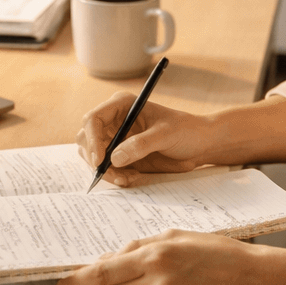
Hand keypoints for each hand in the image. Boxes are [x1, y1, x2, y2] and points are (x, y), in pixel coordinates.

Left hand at [55, 230, 270, 284]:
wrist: (253, 283)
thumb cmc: (217, 252)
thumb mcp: (177, 235)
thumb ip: (140, 245)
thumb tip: (110, 258)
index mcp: (157, 255)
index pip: (105, 272)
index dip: (79, 279)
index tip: (61, 281)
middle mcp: (158, 283)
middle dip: (104, 280)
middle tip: (107, 270)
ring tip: (146, 275)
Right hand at [76, 94, 220, 186]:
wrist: (199, 145)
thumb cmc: (186, 131)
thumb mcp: (166, 135)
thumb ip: (141, 144)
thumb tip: (114, 158)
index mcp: (121, 105)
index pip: (93, 119)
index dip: (92, 140)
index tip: (100, 160)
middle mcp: (114, 120)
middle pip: (86, 139)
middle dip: (96, 159)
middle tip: (115, 175)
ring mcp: (115, 138)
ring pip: (92, 156)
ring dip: (105, 171)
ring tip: (127, 178)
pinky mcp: (121, 155)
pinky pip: (106, 168)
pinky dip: (114, 176)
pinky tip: (131, 178)